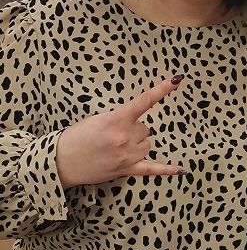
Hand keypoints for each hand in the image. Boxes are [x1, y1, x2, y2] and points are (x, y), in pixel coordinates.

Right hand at [55, 76, 184, 188]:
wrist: (62, 161)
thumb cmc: (76, 137)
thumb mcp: (97, 119)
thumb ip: (118, 118)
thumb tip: (133, 121)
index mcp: (117, 120)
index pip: (144, 101)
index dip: (162, 89)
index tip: (176, 80)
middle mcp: (125, 136)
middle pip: (144, 128)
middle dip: (133, 129)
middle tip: (113, 135)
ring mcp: (128, 154)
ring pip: (146, 143)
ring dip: (136, 144)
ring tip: (115, 148)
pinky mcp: (127, 169)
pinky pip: (153, 169)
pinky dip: (167, 170)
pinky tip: (181, 170)